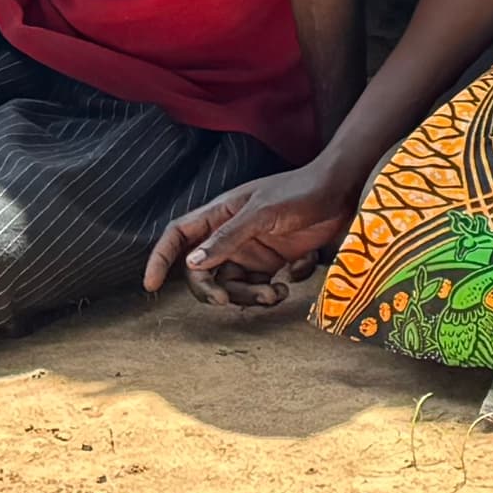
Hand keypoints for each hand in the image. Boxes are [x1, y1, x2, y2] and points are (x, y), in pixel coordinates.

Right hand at [144, 156, 360, 310]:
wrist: (342, 192)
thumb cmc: (300, 192)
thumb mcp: (262, 212)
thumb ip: (228, 238)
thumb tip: (192, 264)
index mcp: (219, 215)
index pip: (178, 236)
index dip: (160, 258)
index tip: (150, 285)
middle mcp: (230, 235)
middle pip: (202, 272)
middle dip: (213, 291)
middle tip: (227, 301)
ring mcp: (251, 250)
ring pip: (232, 285)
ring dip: (249, 296)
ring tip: (276, 292)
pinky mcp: (273, 263)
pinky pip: (260, 287)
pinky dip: (273, 290)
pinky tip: (295, 276)